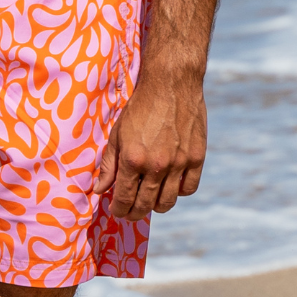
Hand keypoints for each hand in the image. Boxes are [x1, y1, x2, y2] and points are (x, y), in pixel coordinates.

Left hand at [97, 70, 207, 219]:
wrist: (171, 84)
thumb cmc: (140, 107)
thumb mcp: (117, 133)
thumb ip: (108, 164)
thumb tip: (100, 189)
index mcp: (133, 159)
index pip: (124, 198)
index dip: (119, 210)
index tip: (118, 211)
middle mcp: (156, 165)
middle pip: (145, 205)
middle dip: (134, 213)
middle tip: (131, 212)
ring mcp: (179, 163)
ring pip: (167, 202)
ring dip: (156, 207)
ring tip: (150, 202)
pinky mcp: (196, 157)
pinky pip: (189, 188)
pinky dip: (179, 192)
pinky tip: (171, 187)